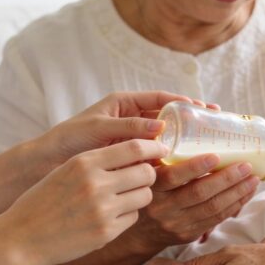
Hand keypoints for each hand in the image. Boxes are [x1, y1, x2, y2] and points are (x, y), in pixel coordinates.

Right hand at [0, 138, 167, 264]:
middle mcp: (96, 184)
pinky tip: (110, 216)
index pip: (134, 146)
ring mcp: (102, 210)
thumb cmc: (43, 200)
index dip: (153, 147)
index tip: (160, 149)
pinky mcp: (106, 233)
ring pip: (145, 196)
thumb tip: (138, 151)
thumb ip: (99, 160)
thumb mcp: (67, 170)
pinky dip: (127, 215)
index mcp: (84, 162)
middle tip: (142, 176)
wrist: (21, 237)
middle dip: (149, 173)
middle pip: (146, 171)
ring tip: (124, 197)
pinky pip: (133, 217)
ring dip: (140, 194)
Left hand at [26, 91, 202, 175]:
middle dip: (192, 119)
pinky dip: (170, 158)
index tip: (205, 108)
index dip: (184, 102)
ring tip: (209, 144)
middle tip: (217, 125)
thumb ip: (129, 127)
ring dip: (185, 139)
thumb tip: (161, 126)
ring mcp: (131, 138)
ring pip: (164, 136)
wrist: (48, 163)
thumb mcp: (99, 129)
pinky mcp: (129, 156)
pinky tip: (185, 165)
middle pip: (168, 115)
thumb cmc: (69, 139)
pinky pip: (154, 155)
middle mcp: (130, 119)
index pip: (161, 98)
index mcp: (124, 104)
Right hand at [120, 156, 258, 253]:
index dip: (196, 167)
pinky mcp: (188, 235)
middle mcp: (164, 207)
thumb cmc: (148, 190)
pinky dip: (234, 206)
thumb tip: (195, 122)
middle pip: (200, 193)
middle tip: (246, 165)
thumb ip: (163, 153)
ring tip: (253, 179)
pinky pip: (215, 221)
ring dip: (237, 193)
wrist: (136, 232)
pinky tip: (245, 194)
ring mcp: (177, 224)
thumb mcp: (147, 172)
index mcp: (153, 186)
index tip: (216, 155)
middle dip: (227, 179)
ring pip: (213, 209)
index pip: (174, 176)